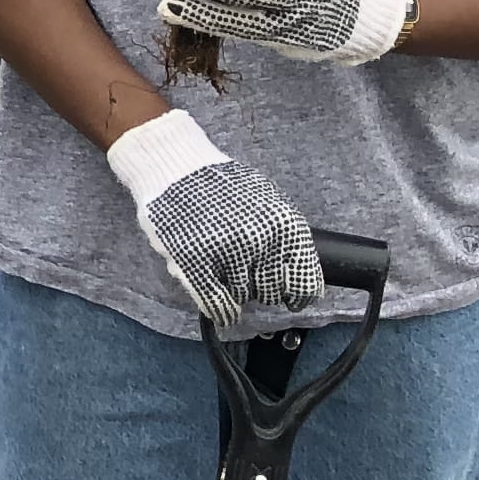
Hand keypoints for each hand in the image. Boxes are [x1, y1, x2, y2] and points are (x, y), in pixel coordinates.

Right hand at [106, 108, 323, 323]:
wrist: (175, 167)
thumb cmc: (220, 184)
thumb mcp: (267, 201)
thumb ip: (284, 236)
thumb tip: (295, 272)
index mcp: (285, 226)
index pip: (304, 282)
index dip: (298, 296)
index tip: (292, 300)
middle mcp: (261, 241)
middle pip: (272, 293)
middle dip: (262, 289)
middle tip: (249, 276)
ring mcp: (227, 254)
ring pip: (243, 297)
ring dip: (236, 291)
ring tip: (225, 271)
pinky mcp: (196, 264)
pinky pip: (216, 303)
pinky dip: (221, 312)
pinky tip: (221, 311)